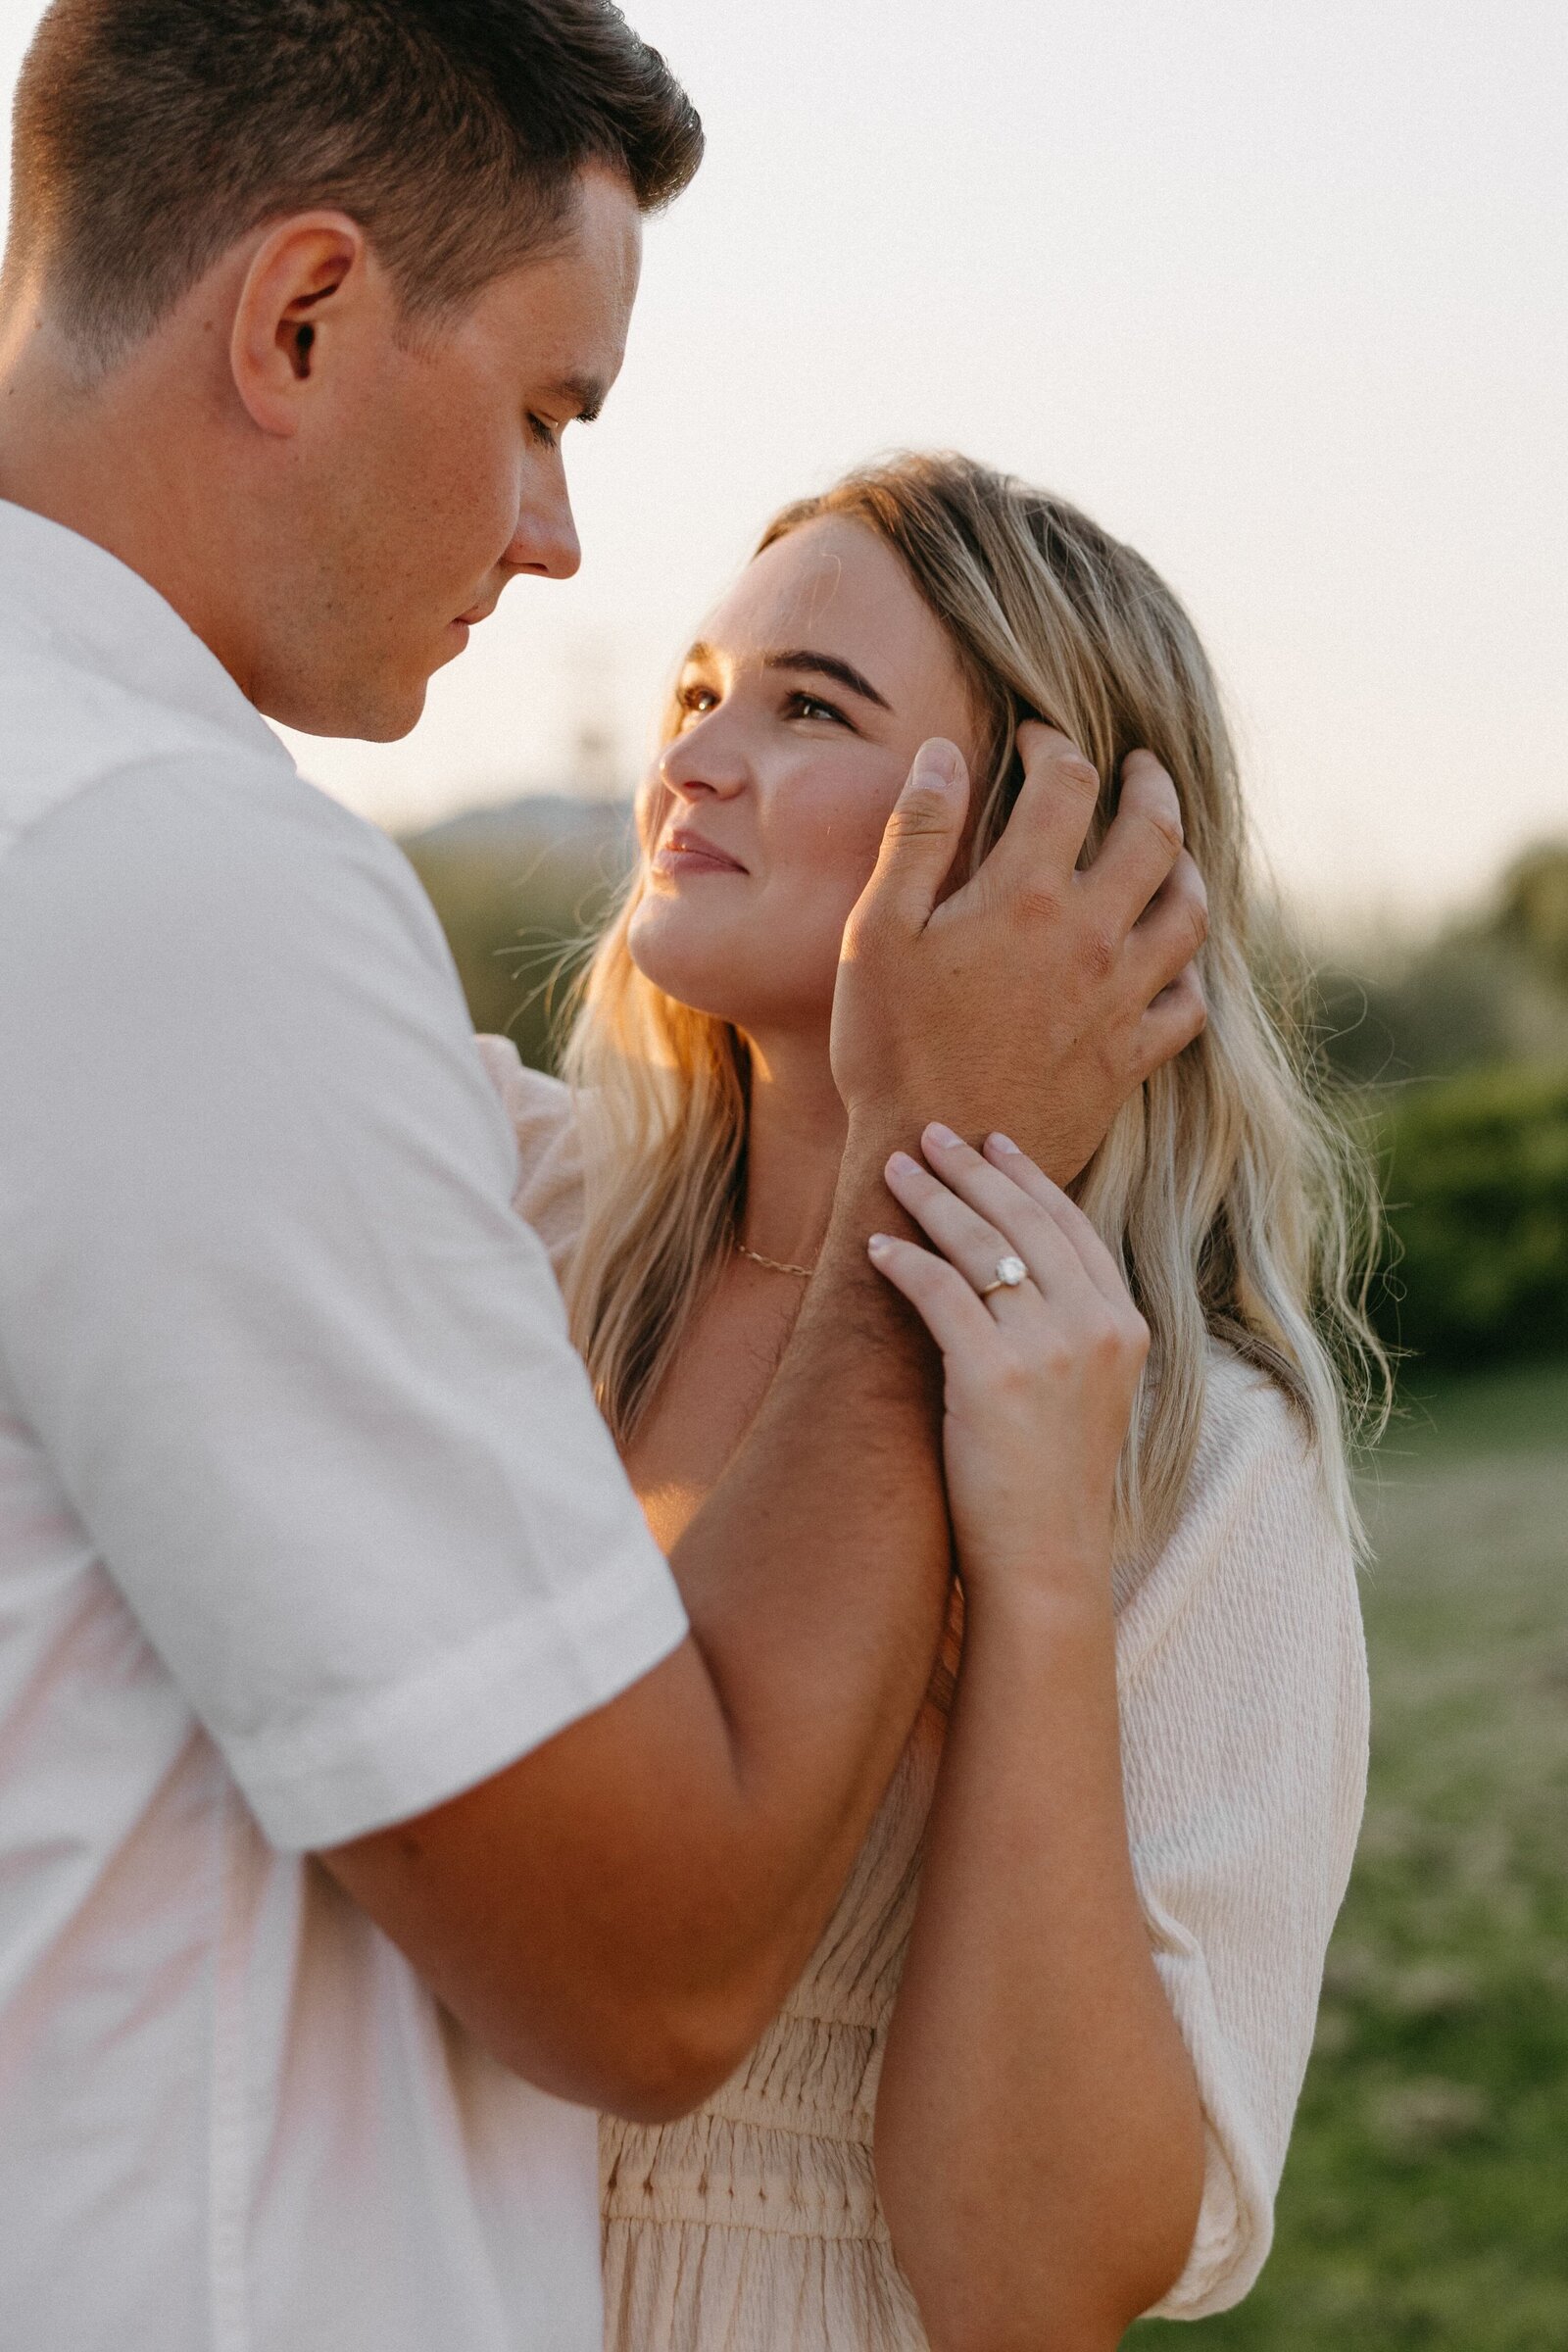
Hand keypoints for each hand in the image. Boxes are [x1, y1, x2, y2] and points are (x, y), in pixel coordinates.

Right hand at [831, 725, 1206, 1181]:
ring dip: (1186, 868)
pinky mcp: (1130, 1058)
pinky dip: (1186, 971)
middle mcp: (1091, 938)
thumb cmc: (889, 1048)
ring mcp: (1120, 1001)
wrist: (936, 1160)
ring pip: (1189, 914)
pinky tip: (1167, 962)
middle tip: (1139, 767)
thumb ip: (917, 834)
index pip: (1067, 783)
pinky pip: (1189, 1003)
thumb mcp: (878, 932)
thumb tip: (946, 751)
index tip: (1037, 740)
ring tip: (1171, 852)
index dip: (1054, 746)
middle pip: (1155, 834)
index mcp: (1027, 896)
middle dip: (1149, 786)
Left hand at [868, 1125, 1148, 1595]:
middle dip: (973, 1170)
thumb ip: (1069, 1327)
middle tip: (931, 1134)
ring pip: (982, 1245)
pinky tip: (875, 1245)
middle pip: (1026, 1221)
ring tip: (895, 1169)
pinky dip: (904, 1262)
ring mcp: (1050, 1349)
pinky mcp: (995, 1375)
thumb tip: (1015, 1268)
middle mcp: (1096, 1326)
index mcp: (1126, 1325)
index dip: (1029, 1179)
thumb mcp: (1088, 1392)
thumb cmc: (1053, 1482)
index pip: (1074, 1226)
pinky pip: (940, 1292)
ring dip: (931, 1199)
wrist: (1048, 1559)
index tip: (994, 1144)